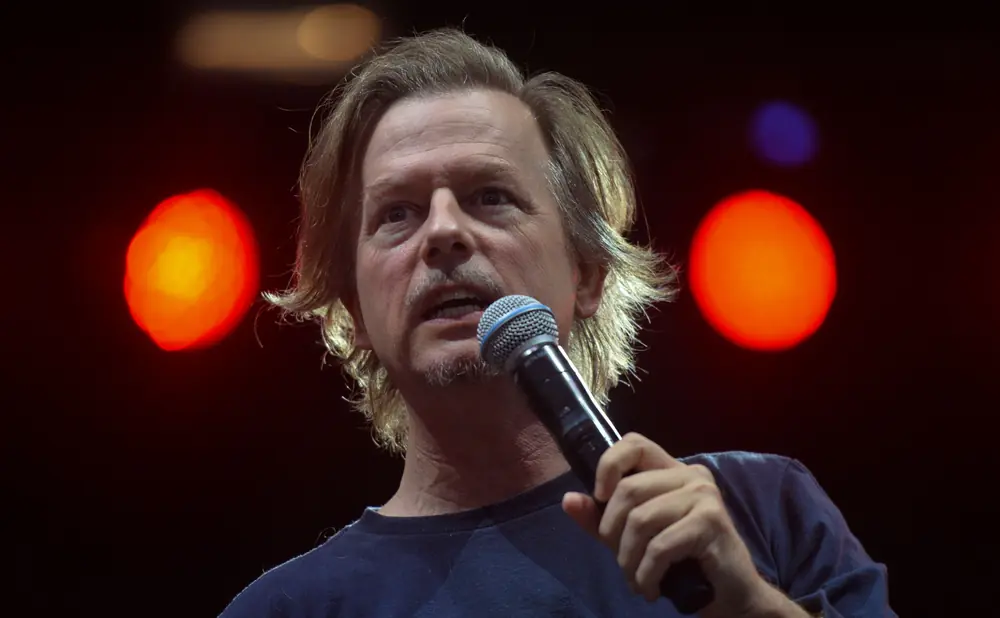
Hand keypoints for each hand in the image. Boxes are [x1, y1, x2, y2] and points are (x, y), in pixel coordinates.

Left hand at [562, 433, 785, 616]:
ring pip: (640, 520)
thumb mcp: (633, 538)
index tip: (599, 498)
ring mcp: (704, 496)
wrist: (730, 596)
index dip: (608, 465)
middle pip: (629, 489)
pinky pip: (660, 546)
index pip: (634, 443)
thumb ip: (600, 518)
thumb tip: (568, 500)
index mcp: (672, 470)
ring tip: (636, 580)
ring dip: (628, 560)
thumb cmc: (682, 563)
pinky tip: (651, 588)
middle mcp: (691, 475)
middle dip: (612, 532)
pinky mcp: (711, 522)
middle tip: (621, 561)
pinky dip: (647, 574)